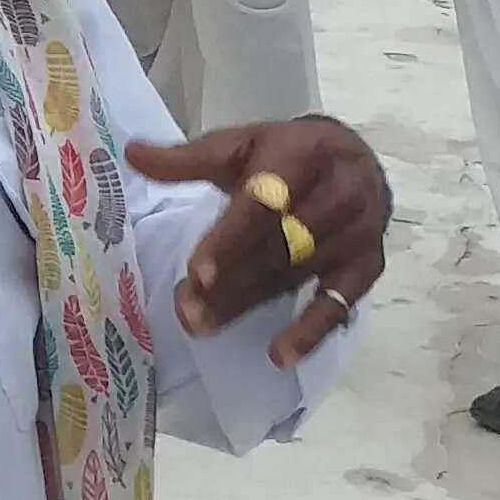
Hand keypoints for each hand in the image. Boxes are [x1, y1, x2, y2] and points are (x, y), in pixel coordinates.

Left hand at [124, 116, 390, 367]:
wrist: (356, 158)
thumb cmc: (286, 154)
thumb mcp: (239, 145)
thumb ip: (189, 158)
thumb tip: (133, 154)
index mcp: (300, 156)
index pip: (262, 203)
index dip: (229, 238)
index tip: (197, 272)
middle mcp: (336, 195)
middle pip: (277, 246)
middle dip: (230, 280)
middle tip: (187, 310)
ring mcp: (356, 235)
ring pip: (296, 276)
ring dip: (249, 304)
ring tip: (204, 325)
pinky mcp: (367, 266)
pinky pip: (340, 304)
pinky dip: (311, 331)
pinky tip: (281, 354)